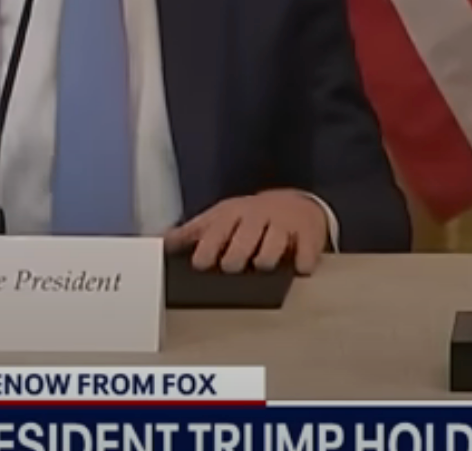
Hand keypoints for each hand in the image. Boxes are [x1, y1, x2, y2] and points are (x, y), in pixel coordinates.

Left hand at [164, 190, 328, 273]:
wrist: (297, 203)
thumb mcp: (222, 217)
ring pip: (270, 251)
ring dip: (264, 262)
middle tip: (234, 267)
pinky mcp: (310, 234)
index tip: (202, 265)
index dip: (207, 251)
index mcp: (233, 214)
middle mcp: (258, 217)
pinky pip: (305, 255)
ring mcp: (284, 225)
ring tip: (262, 265)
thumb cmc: (251, 217)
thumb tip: (162, 243)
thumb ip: (192, 232)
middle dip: (235, 260)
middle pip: (242, 245)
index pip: (216, 232)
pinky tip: (297, 268)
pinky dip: (301, 265)